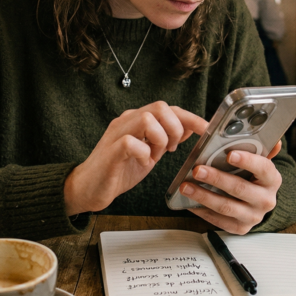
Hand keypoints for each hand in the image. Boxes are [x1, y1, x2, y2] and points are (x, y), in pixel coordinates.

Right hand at [65, 101, 206, 215]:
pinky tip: (143, 163)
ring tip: (155, 156)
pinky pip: (131, 142)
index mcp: (137, 121)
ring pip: (147, 118)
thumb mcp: (149, 153)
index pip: (169, 109)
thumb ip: (165, 139)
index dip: (190, 118)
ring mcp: (117, 133)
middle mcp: (127, 121)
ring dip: (160, 139)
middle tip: (172, 149)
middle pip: (160, 107)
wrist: (88, 188)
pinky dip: (144, 153)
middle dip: (175, 128)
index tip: (207, 130)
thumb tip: (190, 128)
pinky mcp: (111, 150)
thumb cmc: (118, 171)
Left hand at [181, 141, 283, 234]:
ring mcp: (253, 216)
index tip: (229, 154)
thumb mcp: (258, 163)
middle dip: (216, 178)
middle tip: (197, 170)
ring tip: (186, 186)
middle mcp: (266, 200)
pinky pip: (218, 220)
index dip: (247, 161)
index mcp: (272, 180)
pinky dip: (201, 210)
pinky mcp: (240, 228)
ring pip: (226, 207)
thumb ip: (261, 150)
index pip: (263, 168)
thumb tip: (274, 142)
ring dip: (203, 196)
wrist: (256, 204)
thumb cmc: (252, 178)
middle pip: (240, 188)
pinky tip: (189, 201)